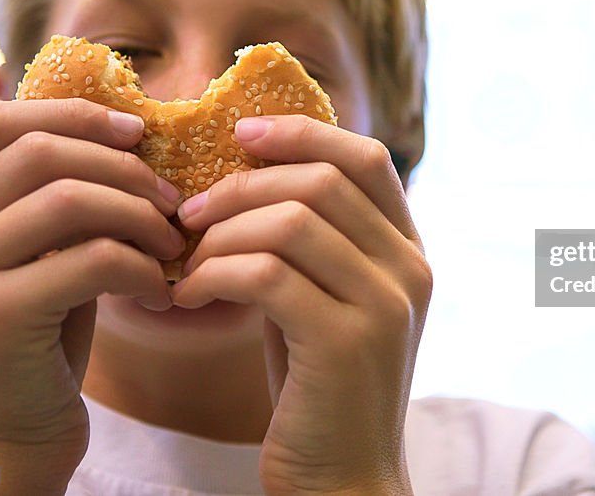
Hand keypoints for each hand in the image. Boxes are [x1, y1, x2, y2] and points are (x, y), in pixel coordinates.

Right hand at [0, 99, 180, 492]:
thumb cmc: (35, 355)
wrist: (3, 453)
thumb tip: (130, 148)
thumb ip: (62, 211)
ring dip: (141, 216)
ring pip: (69, 198)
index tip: (138, 132)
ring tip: (174, 247)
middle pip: (40, 151)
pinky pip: (93, 259)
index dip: (74, 114)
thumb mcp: (41, 265)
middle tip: (172, 202)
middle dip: (123, 168)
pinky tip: (161, 295)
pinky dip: (144, 268)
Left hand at [172, 115, 430, 494]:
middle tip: (190, 214)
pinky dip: (213, 275)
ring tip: (186, 264)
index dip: (303, 133)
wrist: (342, 479)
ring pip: (290, 222)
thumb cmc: (319, 387)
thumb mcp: (324, 300)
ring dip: (220, 235)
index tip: (241, 134)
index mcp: (408, 252)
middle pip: (321, 181)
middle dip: (242, 186)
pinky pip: (265, 274)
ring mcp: (384, 306)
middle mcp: (409, 270)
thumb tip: (247, 174)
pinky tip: (188, 297)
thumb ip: (311, 242)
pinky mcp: (346, 343)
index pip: (366, 157)